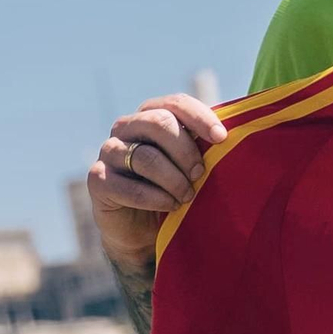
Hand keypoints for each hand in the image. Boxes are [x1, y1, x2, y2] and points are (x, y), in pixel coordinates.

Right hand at [86, 93, 227, 270]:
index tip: (221, 138)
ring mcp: (109, 151)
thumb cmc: (173, 189)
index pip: (175, 103)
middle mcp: (126, 127)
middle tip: (201, 174)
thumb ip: (204, 146)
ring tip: (187, 197)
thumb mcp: (190, 165)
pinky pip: (130, 187)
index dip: (199, 117)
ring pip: (146, 157)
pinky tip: (170, 206)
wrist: (141, 229)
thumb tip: (234, 135)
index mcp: (151, 115)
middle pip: (159, 124)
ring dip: (174, 180)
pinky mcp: (98, 180)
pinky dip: (155, 199)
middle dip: (187, 152)